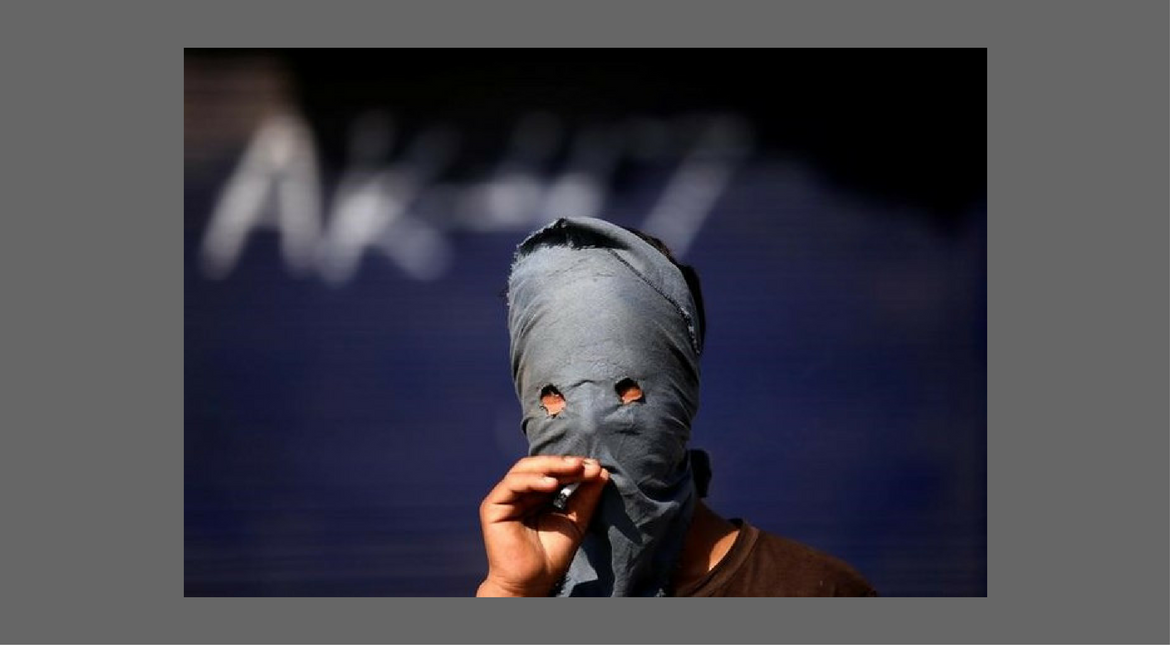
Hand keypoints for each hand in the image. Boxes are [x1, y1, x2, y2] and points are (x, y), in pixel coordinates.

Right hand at [476, 455, 609, 596]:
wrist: (532, 582)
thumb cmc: (551, 556)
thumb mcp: (575, 521)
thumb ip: (586, 498)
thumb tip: (602, 471)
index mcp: (536, 494)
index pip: (553, 472)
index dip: (574, 467)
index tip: (596, 468)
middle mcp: (519, 493)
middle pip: (540, 466)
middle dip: (564, 463)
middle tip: (586, 464)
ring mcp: (505, 498)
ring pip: (525, 469)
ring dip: (551, 466)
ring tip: (574, 468)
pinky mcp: (493, 506)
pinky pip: (512, 485)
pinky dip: (533, 480)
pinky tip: (552, 484)